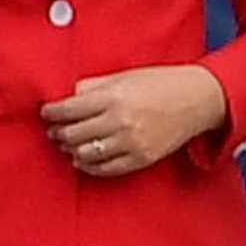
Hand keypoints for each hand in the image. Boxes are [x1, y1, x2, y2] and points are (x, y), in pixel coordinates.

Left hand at [41, 65, 228, 180]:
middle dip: (59, 133)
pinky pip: (105, 169)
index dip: (52, 113)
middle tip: (55, 130)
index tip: (47, 113)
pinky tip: (83, 159)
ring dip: (71, 150)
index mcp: (113, 97)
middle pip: (73, 134)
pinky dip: (89, 166)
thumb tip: (68, 97)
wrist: (198, 99)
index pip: (68, 110)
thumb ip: (94, 86)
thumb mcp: (125, 76)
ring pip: (86, 154)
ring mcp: (131, 142)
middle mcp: (120, 121)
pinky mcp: (141, 158)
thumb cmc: (162, 83)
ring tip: (68, 144)